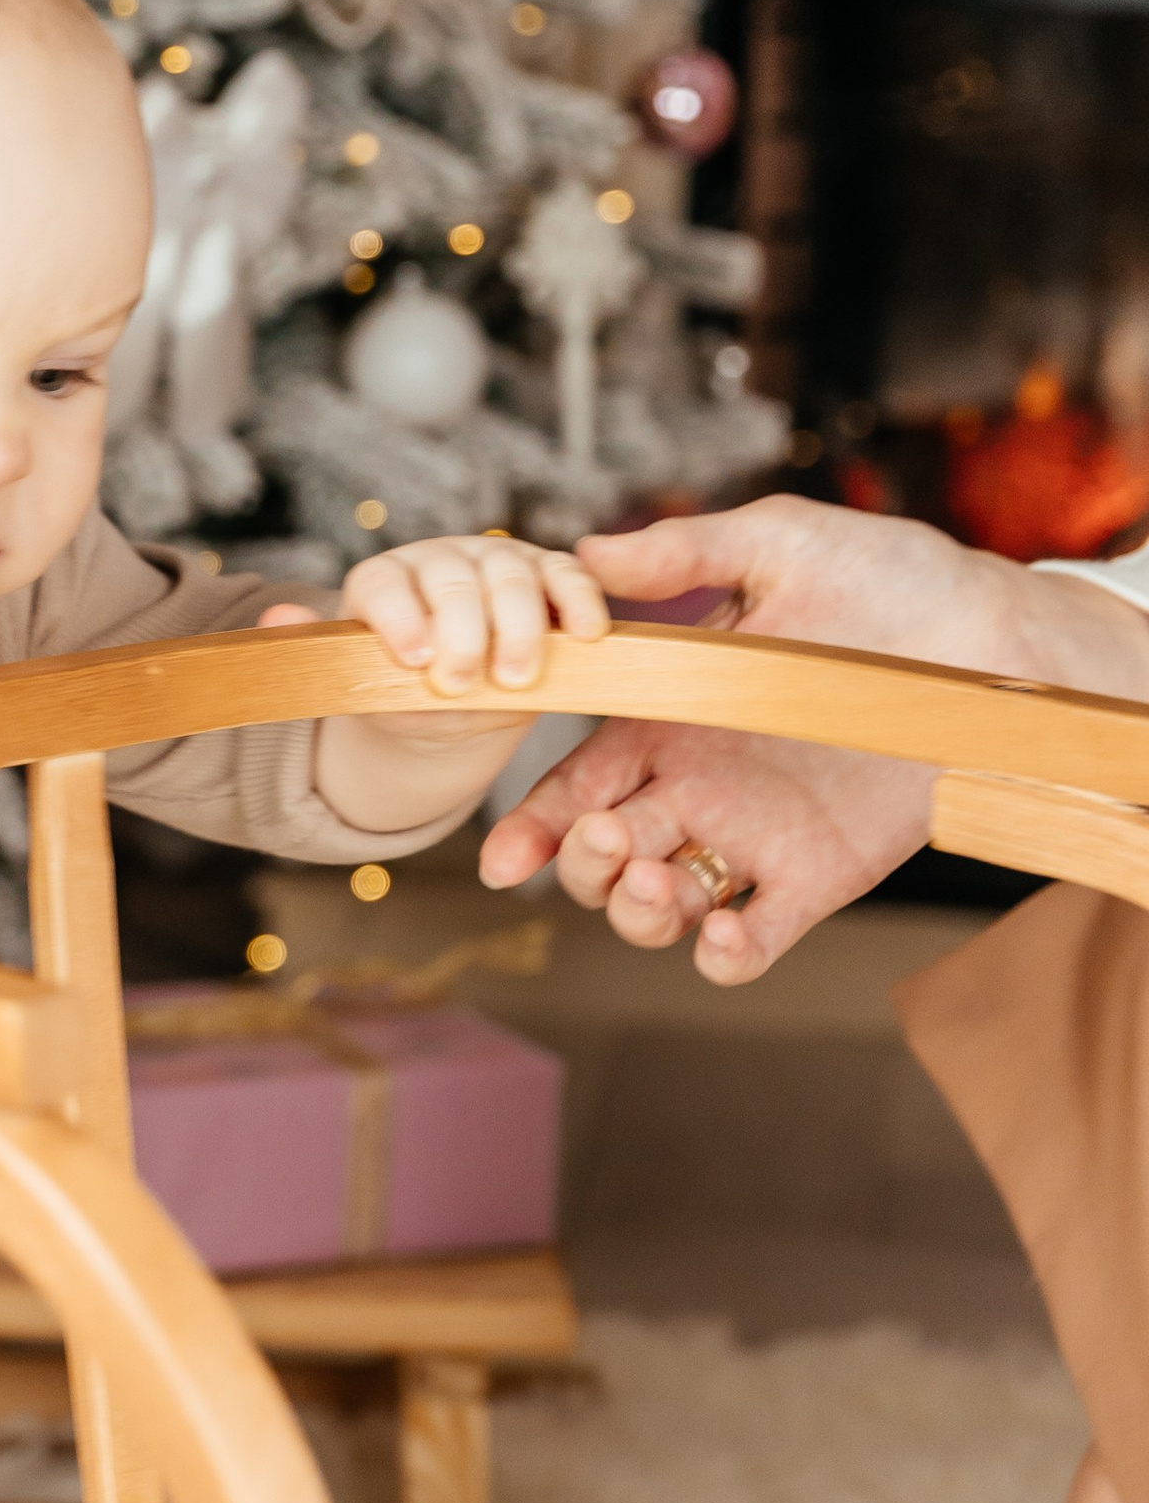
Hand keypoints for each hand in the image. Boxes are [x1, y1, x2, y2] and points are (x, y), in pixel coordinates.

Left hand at [335, 530, 609, 734]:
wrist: (454, 697)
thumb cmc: (401, 689)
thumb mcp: (360, 683)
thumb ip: (319, 652)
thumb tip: (275, 619)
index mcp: (384, 581)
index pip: (384, 584)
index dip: (399, 618)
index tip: (414, 662)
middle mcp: (439, 561)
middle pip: (452, 580)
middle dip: (461, 633)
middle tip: (461, 685)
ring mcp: (496, 563)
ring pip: (512, 577)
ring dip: (519, 629)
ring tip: (515, 680)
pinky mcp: (548, 575)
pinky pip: (568, 577)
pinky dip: (580, 603)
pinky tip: (586, 637)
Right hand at [474, 494, 1148, 982]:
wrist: (996, 637)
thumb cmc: (891, 579)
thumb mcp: (782, 545)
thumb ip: (685, 551)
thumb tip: (586, 553)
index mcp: (672, 719)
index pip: (575, 783)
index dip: (533, 826)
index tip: (506, 858)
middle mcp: (702, 787)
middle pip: (600, 856)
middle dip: (581, 865)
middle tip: (608, 837)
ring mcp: (757, 837)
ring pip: (658, 906)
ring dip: (634, 912)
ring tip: (653, 883)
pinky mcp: (817, 877)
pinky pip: (750, 941)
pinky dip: (721, 957)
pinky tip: (721, 933)